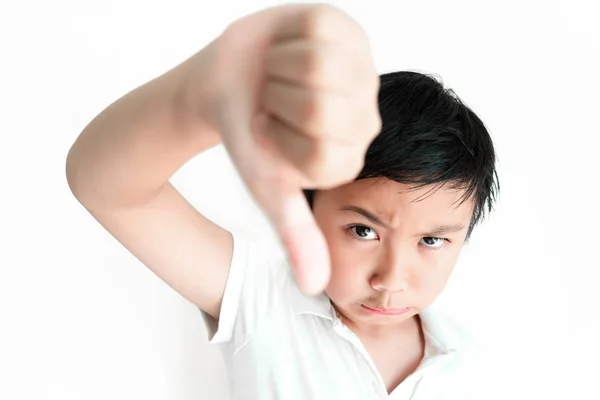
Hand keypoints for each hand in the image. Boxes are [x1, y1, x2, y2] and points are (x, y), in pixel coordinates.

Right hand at [210, 4, 380, 293]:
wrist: (226, 86)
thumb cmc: (247, 138)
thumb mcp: (267, 188)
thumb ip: (294, 233)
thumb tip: (315, 287)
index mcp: (349, 156)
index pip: (321, 152)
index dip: (276, 139)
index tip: (269, 134)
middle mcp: (364, 115)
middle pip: (322, 108)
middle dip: (276, 105)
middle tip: (272, 103)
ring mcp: (361, 68)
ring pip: (321, 67)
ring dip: (279, 71)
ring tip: (278, 77)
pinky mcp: (348, 28)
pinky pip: (320, 28)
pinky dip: (285, 37)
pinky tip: (286, 50)